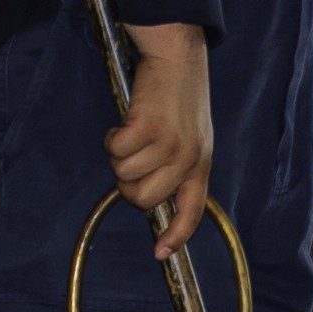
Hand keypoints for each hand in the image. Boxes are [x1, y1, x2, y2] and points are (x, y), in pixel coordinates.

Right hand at [107, 18, 214, 258]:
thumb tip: (149, 194)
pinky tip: (124, 122)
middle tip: (130, 160)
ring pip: (125, 175)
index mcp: (201, 164)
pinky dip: (112, 138)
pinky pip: (116, 151)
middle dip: (128, 184)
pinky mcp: (148, 129)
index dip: (176, 236)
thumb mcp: (191, 136)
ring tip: (131, 133)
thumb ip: (177, 166)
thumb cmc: (179, 97)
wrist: (177, 58)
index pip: (192, 212)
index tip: (160, 253)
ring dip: (118, 157)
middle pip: (144, 200)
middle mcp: (188, 160)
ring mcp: (169, 145)